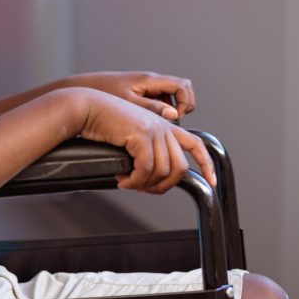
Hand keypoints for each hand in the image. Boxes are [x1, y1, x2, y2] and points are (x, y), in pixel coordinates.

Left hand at [69, 72, 195, 120]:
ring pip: (170, 98)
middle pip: (181, 91)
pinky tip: (147, 126)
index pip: (182, 86)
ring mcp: (146, 87)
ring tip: (158, 126)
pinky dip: (159, 113)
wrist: (83, 89)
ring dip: (170, 112)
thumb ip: (152, 108)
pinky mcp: (140, 94)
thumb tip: (173, 115)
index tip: (175, 118)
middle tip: (171, 123)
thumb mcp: (128, 103)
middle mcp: (151, 81)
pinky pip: (159, 102)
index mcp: (150, 80)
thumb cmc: (101, 93)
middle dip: (182, 108)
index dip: (185, 102)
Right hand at [79, 89, 214, 193]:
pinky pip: (145, 168)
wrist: (87, 108)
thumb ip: (148, 151)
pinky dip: (134, 181)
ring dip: (143, 184)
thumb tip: (153, 177)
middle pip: (180, 167)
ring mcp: (153, 129)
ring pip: (162, 171)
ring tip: (128, 183)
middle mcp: (163, 126)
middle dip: (164, 185)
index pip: (196, 144)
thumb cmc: (104, 124)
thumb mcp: (132, 137)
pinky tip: (122, 180)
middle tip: (144, 189)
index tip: (211, 182)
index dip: (206, 164)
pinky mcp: (140, 134)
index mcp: (164, 125)